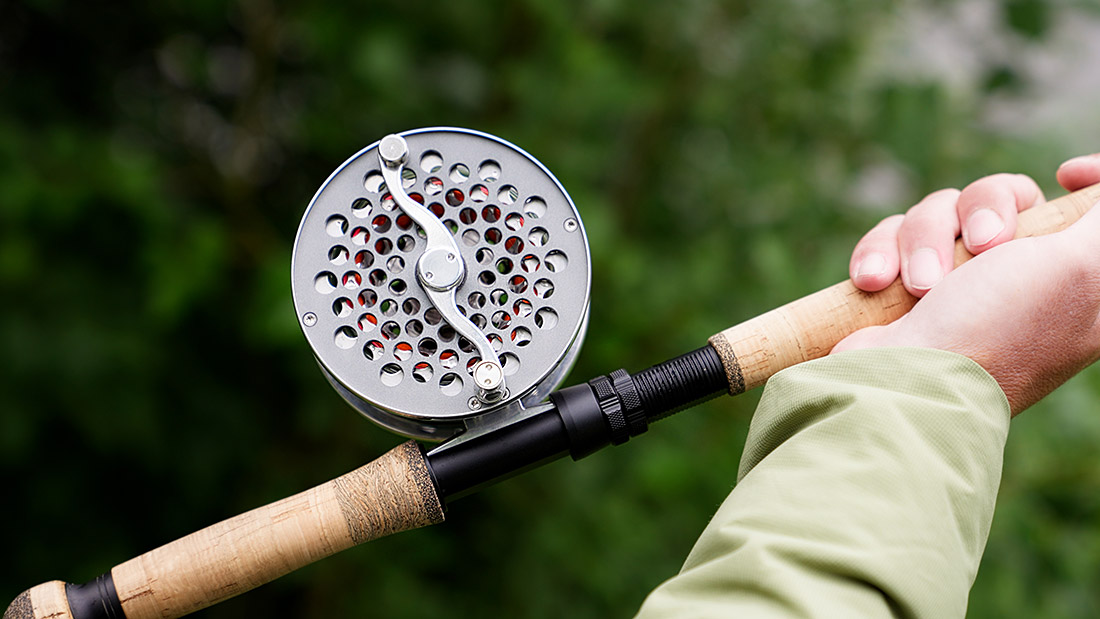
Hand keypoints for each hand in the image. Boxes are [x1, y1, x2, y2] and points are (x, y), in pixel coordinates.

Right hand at [834, 155, 1099, 414]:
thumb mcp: (1083, 267)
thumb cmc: (998, 331)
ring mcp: (958, 285)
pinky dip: (882, 254)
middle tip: (983, 248)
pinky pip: (892, 234)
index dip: (1088, 179)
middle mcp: (1018, 277)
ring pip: (941, 210)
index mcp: (1074, 277)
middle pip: (1003, 194)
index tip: (1064, 174)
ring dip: (924, 241)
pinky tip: (876, 282)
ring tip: (919, 286)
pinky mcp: (903, 288)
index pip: (1087, 208)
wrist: (903, 383)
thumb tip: (1097, 188)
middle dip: (983, 211)